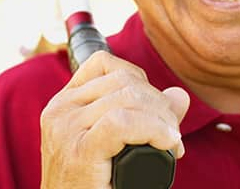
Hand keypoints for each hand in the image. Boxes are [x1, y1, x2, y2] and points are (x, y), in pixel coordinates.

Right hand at [39, 51, 189, 188]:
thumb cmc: (94, 187)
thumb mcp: (116, 146)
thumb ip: (146, 117)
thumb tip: (179, 95)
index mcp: (63, 104)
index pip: (104, 63)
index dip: (139, 79)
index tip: (154, 110)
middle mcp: (59, 111)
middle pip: (123, 80)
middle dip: (158, 103)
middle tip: (171, 135)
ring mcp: (65, 129)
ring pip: (128, 98)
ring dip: (162, 119)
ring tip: (171, 143)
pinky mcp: (78, 151)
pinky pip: (124, 122)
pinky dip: (154, 130)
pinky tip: (167, 145)